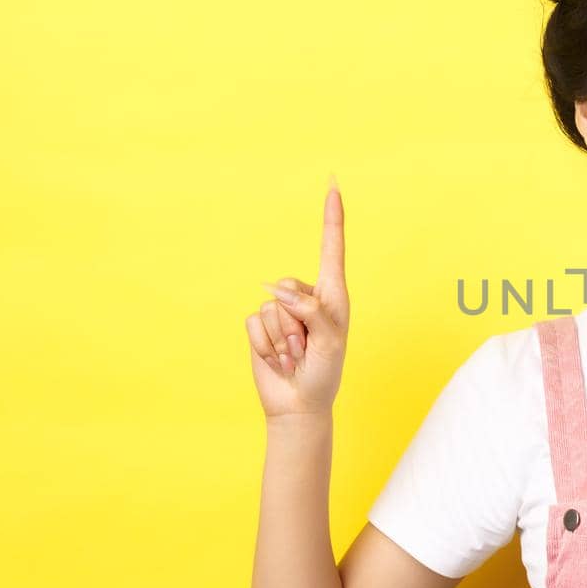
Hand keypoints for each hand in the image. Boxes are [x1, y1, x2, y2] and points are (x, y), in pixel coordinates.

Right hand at [245, 179, 349, 418]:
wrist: (299, 403)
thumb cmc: (324, 372)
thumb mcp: (330, 341)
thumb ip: (311, 311)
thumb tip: (276, 290)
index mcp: (333, 295)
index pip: (332, 248)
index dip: (331, 217)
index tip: (333, 184)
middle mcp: (306, 297)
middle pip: (287, 285)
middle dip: (295, 323)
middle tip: (306, 349)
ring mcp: (280, 310)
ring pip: (269, 307)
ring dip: (282, 339)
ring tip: (295, 356)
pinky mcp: (259, 325)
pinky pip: (253, 323)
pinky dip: (265, 345)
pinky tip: (277, 358)